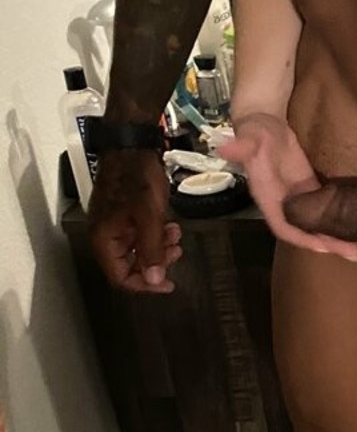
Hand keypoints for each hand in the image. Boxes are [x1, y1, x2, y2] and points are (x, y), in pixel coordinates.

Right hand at [88, 149, 181, 294]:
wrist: (132, 145)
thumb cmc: (137, 177)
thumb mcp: (149, 216)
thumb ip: (152, 249)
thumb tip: (155, 280)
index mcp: (104, 239)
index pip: (120, 278)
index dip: (146, 285)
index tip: (169, 283)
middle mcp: (104, 235)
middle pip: (129, 266)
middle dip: (155, 262)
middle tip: (177, 251)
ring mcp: (113, 224)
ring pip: (136, 250)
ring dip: (158, 248)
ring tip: (176, 236)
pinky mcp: (122, 214)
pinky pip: (138, 234)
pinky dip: (155, 235)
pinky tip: (169, 226)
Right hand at [218, 113, 356, 261]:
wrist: (263, 123)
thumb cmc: (254, 132)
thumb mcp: (248, 138)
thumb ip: (240, 146)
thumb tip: (222, 146)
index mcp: (268, 198)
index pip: (284, 226)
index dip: (301, 238)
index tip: (322, 247)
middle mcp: (283, 204)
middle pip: (305, 232)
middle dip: (328, 245)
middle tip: (355, 255)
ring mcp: (298, 199)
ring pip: (317, 225)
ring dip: (336, 237)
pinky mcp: (310, 189)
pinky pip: (324, 210)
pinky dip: (338, 219)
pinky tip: (355, 227)